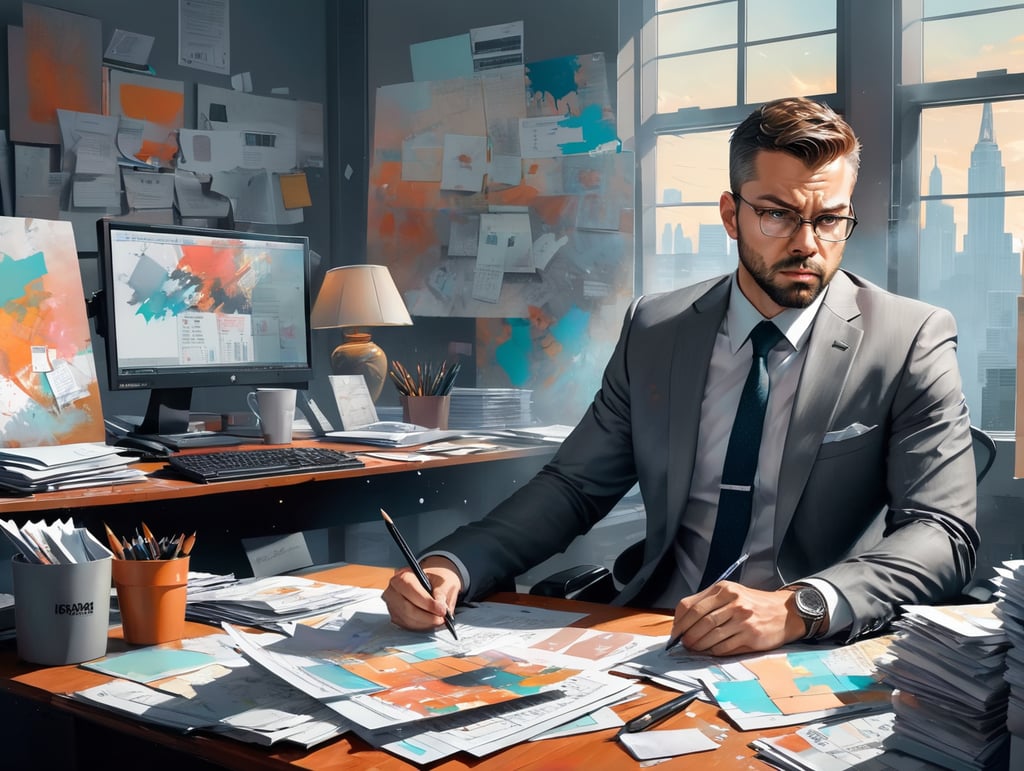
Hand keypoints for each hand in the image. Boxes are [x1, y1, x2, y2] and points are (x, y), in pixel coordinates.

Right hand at [382, 555, 461, 631]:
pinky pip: (407, 626)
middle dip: (427, 617)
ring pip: (407, 620)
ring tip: (439, 620)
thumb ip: (442, 593)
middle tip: (443, 618)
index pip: (411, 590)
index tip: (442, 610)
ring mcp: (393, 606)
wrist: (432, 582)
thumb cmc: (436, 579)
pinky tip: (432, 622)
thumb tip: (441, 607)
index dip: (427, 603)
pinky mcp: (396, 617)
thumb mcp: (444, 581)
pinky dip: (422, 626)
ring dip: (425, 623)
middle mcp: (393, 591)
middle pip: (407, 609)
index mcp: (403, 576)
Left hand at [666, 582, 805, 655]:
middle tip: (683, 644)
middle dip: (687, 635)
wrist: (785, 612)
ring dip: (699, 645)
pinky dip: (713, 651)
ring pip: (711, 635)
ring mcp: (743, 618)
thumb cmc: (753, 604)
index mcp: (724, 589)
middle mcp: (733, 601)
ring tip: (694, 649)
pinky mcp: (751, 635)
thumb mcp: (731, 594)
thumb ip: (709, 603)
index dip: (679, 621)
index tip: (675, 632)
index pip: (691, 605)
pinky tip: (710, 652)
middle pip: (699, 621)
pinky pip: (725, 646)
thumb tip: (683, 623)